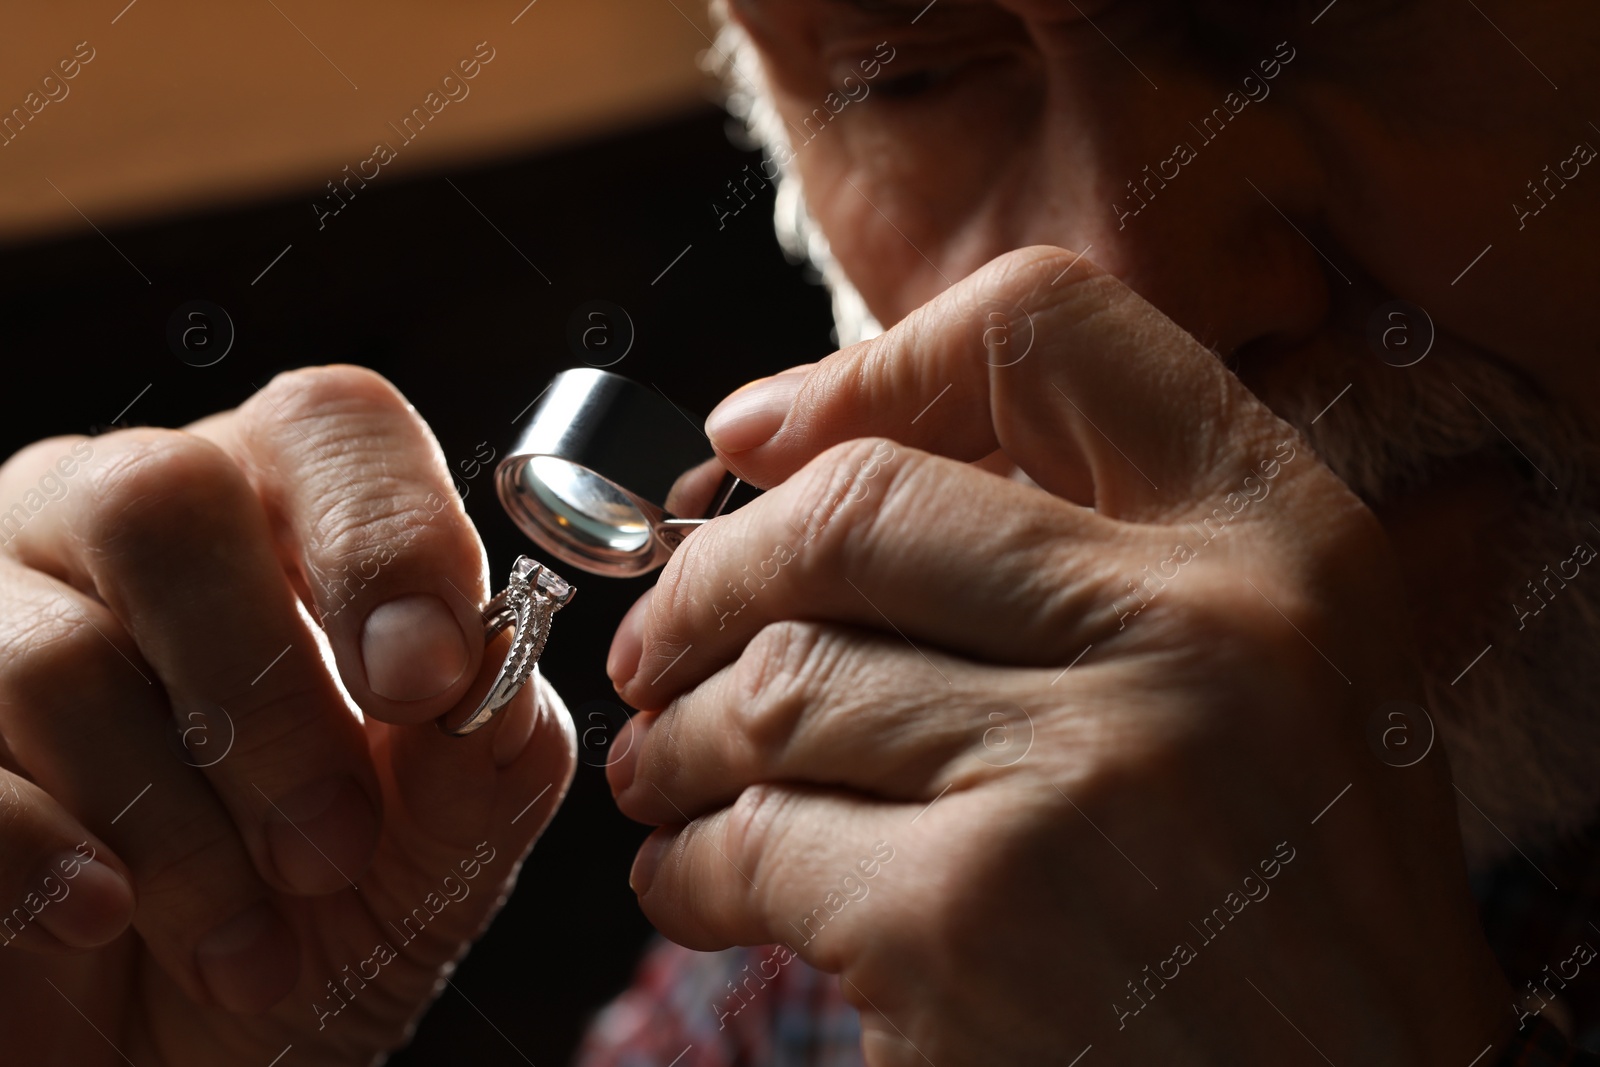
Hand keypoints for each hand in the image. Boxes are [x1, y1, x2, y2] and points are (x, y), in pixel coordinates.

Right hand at [0, 366, 573, 1065]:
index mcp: (273, 517)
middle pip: (163, 498)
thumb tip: (490, 675)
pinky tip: (102, 922)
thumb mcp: (438, 849)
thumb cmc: (313, 921)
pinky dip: (47, 865)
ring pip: (56, 657)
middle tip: (331, 846)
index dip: (388, 533)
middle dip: (270, 696)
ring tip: (251, 946)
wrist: (173, 1056)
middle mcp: (107, 527)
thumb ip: (487, 754)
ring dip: (184, 832)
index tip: (426, 679)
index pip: (331, 426)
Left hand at [605, 249, 1513, 1065]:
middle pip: (852, 509)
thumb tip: (785, 444)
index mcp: (1278, 544)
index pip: (1045, 330)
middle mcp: (1192, 634)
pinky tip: (696, 883)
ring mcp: (1074, 779)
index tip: (755, 440)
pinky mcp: (965, 925)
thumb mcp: (1273, 671)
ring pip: (775, 684)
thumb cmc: (1287, 897)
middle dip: (707, 575)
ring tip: (663, 769)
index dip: (865, 365)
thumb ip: (1096, 540)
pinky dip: (688, 866)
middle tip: (654, 641)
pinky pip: (750, 843)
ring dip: (677, 734)